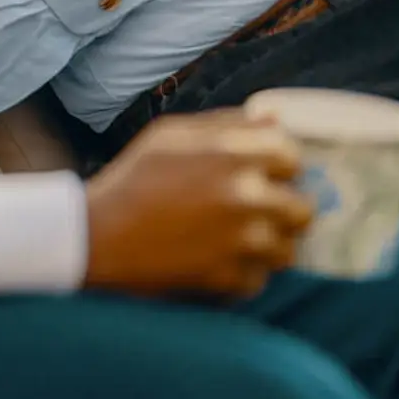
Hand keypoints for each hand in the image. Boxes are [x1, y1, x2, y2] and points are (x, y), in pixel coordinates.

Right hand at [83, 110, 313, 299]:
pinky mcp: (228, 278)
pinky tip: (217, 261)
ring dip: (269, 246)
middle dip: (284, 209)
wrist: (96, 236)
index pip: (292, 156)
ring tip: (239, 239)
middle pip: (302, 208)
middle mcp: (245, 196)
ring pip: (287, 250)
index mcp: (231, 154)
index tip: (267, 173)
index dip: (280, 165)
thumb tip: (274, 119)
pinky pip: (259, 279)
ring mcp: (240, 241)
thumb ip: (226, 124)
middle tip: (259, 211)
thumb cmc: (132, 178)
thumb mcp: (170, 135)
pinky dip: (243, 274)